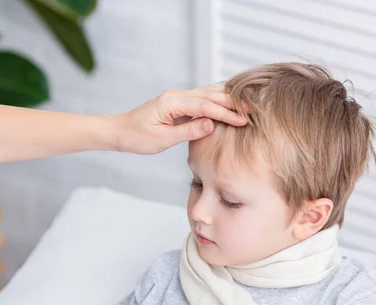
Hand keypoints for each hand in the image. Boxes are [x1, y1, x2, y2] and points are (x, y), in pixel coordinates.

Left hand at [112, 87, 247, 153]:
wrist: (120, 131)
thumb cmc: (137, 137)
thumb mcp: (161, 139)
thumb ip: (187, 131)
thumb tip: (211, 124)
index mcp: (171, 102)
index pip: (205, 106)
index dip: (226, 113)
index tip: (243, 121)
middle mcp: (176, 95)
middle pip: (210, 95)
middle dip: (233, 102)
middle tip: (255, 110)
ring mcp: (178, 97)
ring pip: (208, 95)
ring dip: (228, 100)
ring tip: (248, 107)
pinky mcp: (179, 104)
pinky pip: (202, 100)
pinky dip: (218, 103)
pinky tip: (231, 106)